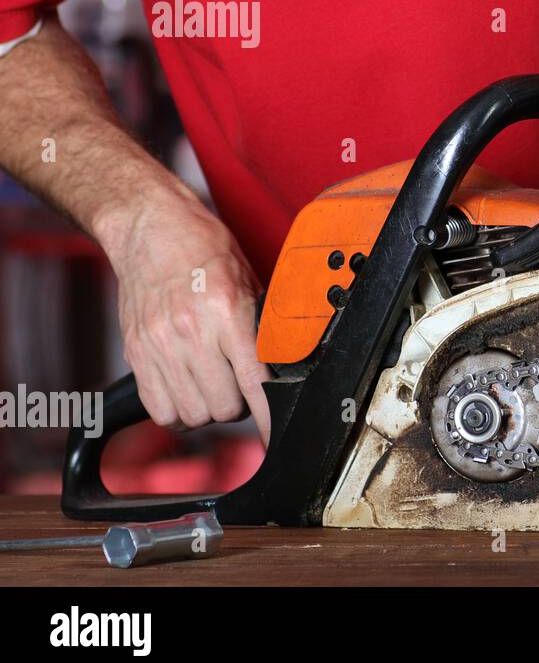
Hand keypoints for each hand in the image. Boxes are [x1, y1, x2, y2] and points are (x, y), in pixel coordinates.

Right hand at [97, 184, 271, 441]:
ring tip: (212, 384)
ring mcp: (160, 345)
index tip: (275, 434)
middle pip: (224, 407)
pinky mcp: (136, 352)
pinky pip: (160, 409)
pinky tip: (186, 388)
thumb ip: (260, 327)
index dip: (269, 416)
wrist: (151, 229)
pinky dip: (177, 409)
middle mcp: (192, 332)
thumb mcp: (248, 281)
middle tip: (240, 386)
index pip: (255, 383)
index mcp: (228, 312)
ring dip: (208, 408)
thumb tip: (278, 369)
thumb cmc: (205, 250)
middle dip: (240, 406)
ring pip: (193, 414)